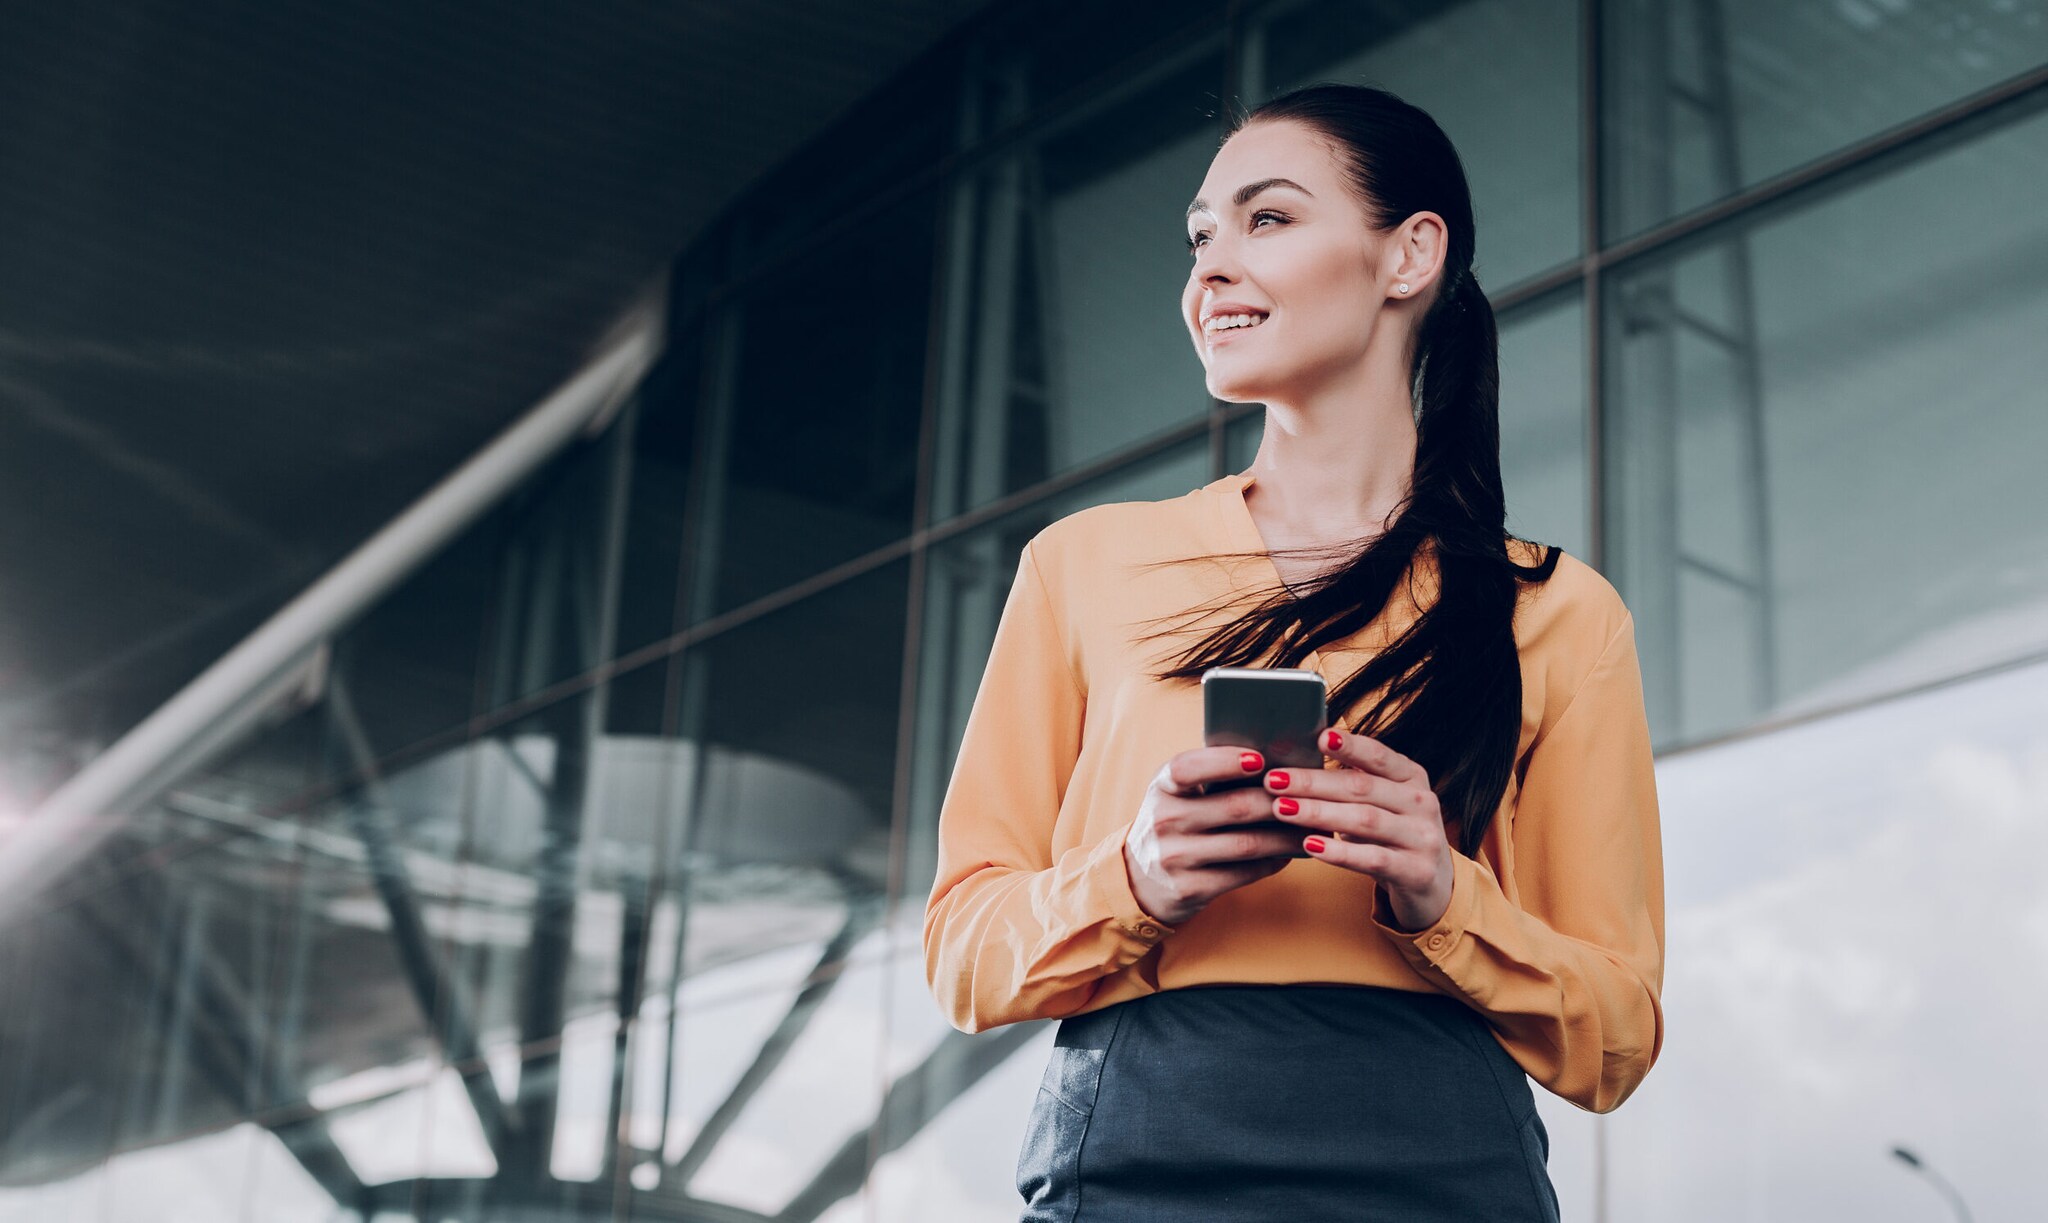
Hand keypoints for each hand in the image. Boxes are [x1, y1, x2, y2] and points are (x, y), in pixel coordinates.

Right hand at [1123, 745, 1312, 926]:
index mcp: (1161, 787)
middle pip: (1234, 806)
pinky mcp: (1189, 888)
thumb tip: (1276, 762)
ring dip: (1286, 837)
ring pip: (1247, 843)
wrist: (1139, 880)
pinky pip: (1245, 873)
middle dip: (1280, 801)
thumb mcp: (1176, 795)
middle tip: (1311, 798)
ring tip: (1312, 830)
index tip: (1260, 759)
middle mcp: (1163, 820)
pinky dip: (1273, 862)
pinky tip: (1289, 854)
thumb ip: (1210, 777)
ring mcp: (1174, 857)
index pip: (1187, 767)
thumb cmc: (1173, 825)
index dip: (1224, 761)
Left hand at [1264, 728, 1454, 932]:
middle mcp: (1422, 802)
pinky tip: (1309, 845)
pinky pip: (1373, 859)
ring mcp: (1423, 837)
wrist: (1432, 885)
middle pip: (1362, 788)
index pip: (1379, 756)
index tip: (1319, 736)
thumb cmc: (1391, 835)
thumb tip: (1296, 759)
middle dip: (1313, 783)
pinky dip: (1339, 852)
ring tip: (1281, 809)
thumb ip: (1354, 781)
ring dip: (1318, 813)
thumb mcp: (1382, 803)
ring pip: (1364, 820)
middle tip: (1274, 780)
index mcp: (1412, 777)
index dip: (1350, 746)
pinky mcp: (1416, 871)